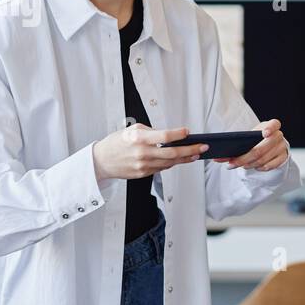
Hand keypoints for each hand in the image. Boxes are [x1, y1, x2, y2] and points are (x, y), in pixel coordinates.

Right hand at [92, 124, 206, 180]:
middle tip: (202, 147)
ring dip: (185, 158)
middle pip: (172, 152)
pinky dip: (172, 163)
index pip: (164, 136)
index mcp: (139, 138)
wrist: (102, 161)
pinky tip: (179, 159)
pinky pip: (162, 168)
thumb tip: (169, 135)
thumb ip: (151, 132)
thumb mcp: (132, 130)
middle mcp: (142, 152)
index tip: (188, 132)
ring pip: (170, 162)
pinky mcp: (143, 173)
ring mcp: (143, 165)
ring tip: (195, 154)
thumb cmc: (117, 143)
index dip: (179, 134)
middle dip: (191, 150)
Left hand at [215, 119, 289, 170]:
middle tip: (231, 163)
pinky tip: (251, 167)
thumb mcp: (249, 136)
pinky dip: (258, 168)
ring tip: (237, 165)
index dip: (270, 128)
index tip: (264, 133)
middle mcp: (279, 136)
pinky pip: (269, 166)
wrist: (270, 145)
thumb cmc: (256, 139)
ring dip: (248, 164)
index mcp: (271, 126)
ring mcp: (282, 148)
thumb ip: (236, 143)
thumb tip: (218, 157)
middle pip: (261, 149)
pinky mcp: (283, 158)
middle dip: (244, 158)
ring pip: (263, 160)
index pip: (274, 124)